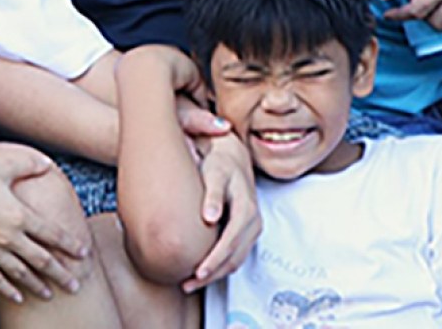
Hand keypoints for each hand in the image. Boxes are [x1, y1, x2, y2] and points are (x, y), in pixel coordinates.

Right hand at [0, 143, 88, 304]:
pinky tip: (18, 297)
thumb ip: (32, 163)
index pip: (52, 235)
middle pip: (41, 260)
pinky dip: (8, 289)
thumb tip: (48, 164)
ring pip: (19, 274)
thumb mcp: (7, 162)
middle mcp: (6, 237)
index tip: (83, 253)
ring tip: (50, 294)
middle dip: (61, 274)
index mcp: (19, 214)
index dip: (70, 245)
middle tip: (76, 285)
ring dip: (37, 285)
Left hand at [183, 133, 259, 292]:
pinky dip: (220, 267)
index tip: (198, 271)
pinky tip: (203, 271)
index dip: (215, 259)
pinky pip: (235, 256)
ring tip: (191, 283)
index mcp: (246, 208)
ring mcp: (252, 228)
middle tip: (188, 284)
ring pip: (236, 261)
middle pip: (235, 257)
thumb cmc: (220, 165)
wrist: (232, 159)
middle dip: (212, 274)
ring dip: (215, 275)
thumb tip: (210, 217)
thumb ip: (213, 194)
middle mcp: (253, 221)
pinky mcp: (246, 233)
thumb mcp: (215, 173)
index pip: (231, 241)